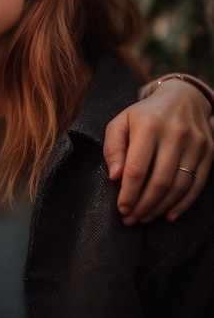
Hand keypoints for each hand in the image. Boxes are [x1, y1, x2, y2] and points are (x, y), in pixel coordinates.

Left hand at [104, 78, 213, 224]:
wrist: (182, 98)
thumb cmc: (144, 115)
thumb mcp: (120, 123)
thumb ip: (112, 148)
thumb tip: (115, 177)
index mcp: (148, 126)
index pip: (137, 168)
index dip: (128, 193)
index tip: (121, 208)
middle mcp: (175, 134)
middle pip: (159, 181)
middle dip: (143, 205)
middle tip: (131, 219)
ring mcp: (196, 143)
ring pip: (179, 186)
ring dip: (160, 207)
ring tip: (145, 217)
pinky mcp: (210, 152)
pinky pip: (197, 184)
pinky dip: (183, 204)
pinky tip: (169, 215)